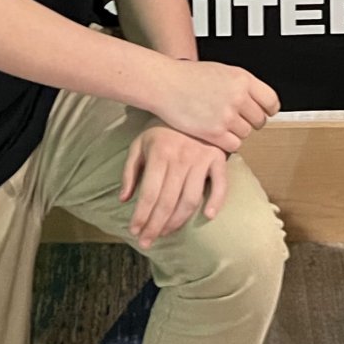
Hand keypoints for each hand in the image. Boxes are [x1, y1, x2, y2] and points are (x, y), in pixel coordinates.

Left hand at [120, 124, 229, 247]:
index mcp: (160, 154)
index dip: (141, 215)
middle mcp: (181, 158)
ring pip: (190, 198)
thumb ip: (130, 171)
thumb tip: (123, 199)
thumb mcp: (140, 144)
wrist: (188, 101)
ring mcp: (202, 158)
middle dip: (155, 225)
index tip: (135, 232)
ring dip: (178, 221)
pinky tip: (208, 216)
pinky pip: (220, 183)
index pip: (150, 193)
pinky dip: (217, 200)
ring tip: (165, 233)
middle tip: (147, 242)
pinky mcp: (218, 157)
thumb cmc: (160, 128)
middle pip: (168, 201)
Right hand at [147, 59, 278, 153]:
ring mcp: (227, 116)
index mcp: (243, 79)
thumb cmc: (189, 77)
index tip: (262, 112)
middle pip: (260, 121)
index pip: (271, 102)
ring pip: (246, 134)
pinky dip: (226, 142)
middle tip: (234, 118)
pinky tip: (215, 132)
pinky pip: (234, 145)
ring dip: (235, 132)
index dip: (267, 110)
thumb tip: (260, 103)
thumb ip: (243, 86)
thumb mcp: (223, 71)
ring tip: (219, 122)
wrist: (165, 84)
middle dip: (249, 122)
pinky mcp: (215, 133)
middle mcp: (238, 97)